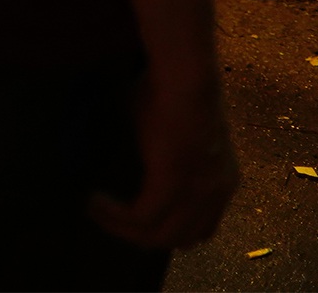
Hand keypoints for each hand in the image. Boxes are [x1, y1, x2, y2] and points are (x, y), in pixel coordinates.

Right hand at [88, 70, 237, 249]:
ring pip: (159, 235)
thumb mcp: (173, 131)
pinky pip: (142, 217)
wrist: (184, 77)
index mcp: (221, 182)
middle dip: (138, 236)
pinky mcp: (172, 182)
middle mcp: (216, 193)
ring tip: (95, 209)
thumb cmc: (174, 89)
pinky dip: (116, 215)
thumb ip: (164, 154)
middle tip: (107, 218)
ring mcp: (196, 190)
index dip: (164, 230)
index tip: (130, 216)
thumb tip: (139, 156)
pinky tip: (95, 201)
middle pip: (178, 239)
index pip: (199, 230)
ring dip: (123, 229)